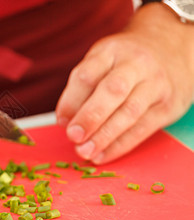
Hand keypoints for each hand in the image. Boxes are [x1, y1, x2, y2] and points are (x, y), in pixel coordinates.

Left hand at [56, 3, 193, 163]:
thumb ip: (82, 88)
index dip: (71, 101)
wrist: (172, 49)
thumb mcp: (101, 61)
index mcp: (111, 51)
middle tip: (73, 136)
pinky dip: (119, 145)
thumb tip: (65, 121)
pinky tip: (102, 155)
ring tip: (85, 151)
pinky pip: (142, 129)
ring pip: (129, 112)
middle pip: (112, 91)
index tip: (61, 121)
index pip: (87, 75)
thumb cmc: (124, 62)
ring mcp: (155, 84)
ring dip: (104, 136)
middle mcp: (136, 64)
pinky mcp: (168, 106)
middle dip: (90, 117)